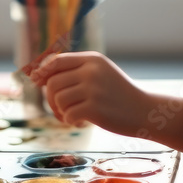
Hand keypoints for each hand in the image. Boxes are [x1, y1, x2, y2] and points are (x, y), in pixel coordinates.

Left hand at [29, 51, 150, 134]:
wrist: (144, 110)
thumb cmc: (119, 93)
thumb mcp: (101, 73)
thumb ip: (76, 70)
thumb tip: (41, 74)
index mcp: (92, 59)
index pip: (56, 61)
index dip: (43, 72)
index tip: (38, 83)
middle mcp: (91, 71)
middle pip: (53, 83)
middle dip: (51, 98)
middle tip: (61, 109)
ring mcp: (93, 89)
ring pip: (58, 99)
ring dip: (61, 111)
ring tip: (73, 116)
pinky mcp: (94, 108)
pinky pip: (68, 115)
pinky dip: (70, 121)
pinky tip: (81, 122)